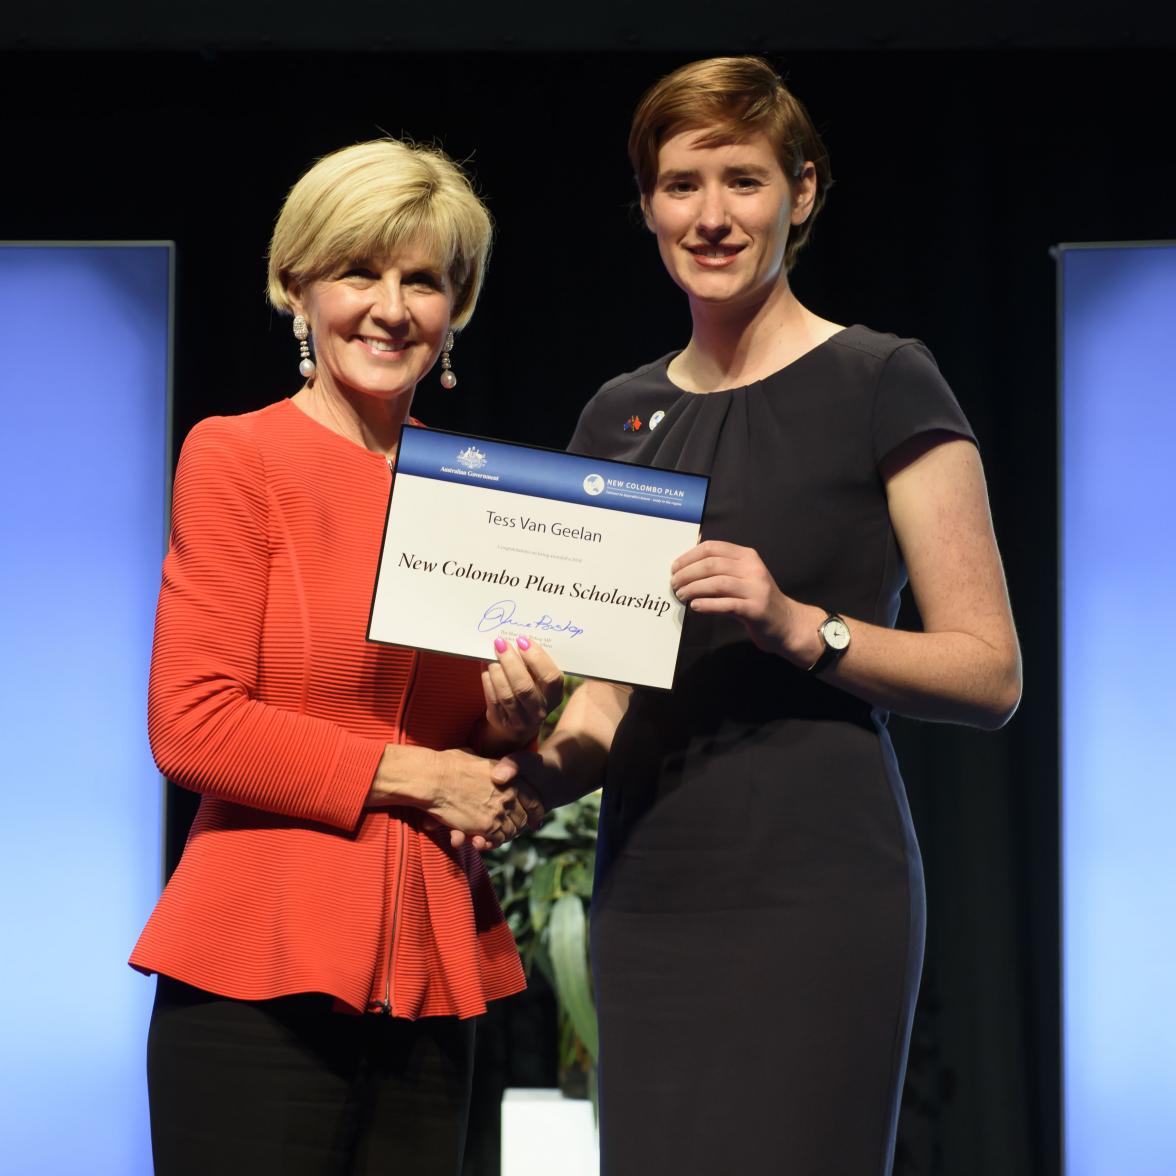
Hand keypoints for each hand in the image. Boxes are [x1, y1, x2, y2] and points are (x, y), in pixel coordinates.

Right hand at [425, 770, 546, 851]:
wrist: (434, 779)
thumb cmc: (448, 764)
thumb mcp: (475, 757)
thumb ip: (484, 764)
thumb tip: (477, 759)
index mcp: (510, 777)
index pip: (533, 799)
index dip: (532, 810)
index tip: (532, 817)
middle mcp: (509, 794)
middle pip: (524, 817)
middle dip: (519, 824)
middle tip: (512, 829)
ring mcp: (500, 811)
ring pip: (513, 831)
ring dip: (505, 835)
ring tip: (495, 835)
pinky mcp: (487, 826)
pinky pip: (498, 840)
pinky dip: (492, 842)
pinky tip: (483, 840)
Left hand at [481, 636, 564, 748]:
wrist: (520, 722)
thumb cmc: (532, 690)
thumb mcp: (539, 680)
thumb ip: (532, 664)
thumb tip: (516, 640)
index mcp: (555, 696)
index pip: (551, 678)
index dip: (537, 658)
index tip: (523, 641)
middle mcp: (540, 711)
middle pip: (525, 687)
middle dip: (511, 662)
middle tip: (501, 644)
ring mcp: (520, 720)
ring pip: (506, 695)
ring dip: (497, 672)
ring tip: (491, 656)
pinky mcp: (502, 722)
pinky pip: (493, 700)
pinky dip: (488, 681)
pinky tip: (486, 668)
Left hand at [670, 540, 808, 658]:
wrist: (786, 623)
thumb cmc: (757, 599)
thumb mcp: (742, 577)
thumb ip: (721, 568)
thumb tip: (687, 563)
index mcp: (747, 556)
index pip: (713, 548)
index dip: (689, 556)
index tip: (675, 567)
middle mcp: (753, 569)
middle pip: (712, 564)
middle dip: (687, 573)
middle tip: (674, 584)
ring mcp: (756, 589)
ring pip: (717, 583)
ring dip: (693, 588)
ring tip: (681, 595)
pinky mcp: (755, 609)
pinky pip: (726, 604)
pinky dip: (707, 604)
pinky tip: (695, 606)